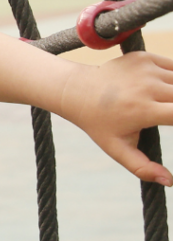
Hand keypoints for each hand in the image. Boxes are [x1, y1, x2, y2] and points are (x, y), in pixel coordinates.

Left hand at [58, 51, 172, 184]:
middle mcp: (147, 87)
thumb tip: (170, 182)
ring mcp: (146, 69)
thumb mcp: (117, 148)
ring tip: (160, 106)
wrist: (76, 91)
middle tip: (168, 114)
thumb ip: (142, 167)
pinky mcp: (144, 58)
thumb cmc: (99, 124)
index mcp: (143, 110)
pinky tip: (164, 90)